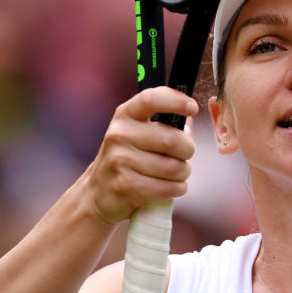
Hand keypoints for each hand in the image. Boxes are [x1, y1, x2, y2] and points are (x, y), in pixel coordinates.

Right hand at [83, 87, 197, 224]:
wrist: (98, 193)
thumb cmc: (126, 159)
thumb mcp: (137, 133)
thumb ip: (164, 122)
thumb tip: (189, 115)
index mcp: (125, 116)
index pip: (151, 99)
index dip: (175, 101)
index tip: (193, 107)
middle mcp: (119, 135)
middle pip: (172, 140)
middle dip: (187, 150)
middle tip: (184, 155)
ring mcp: (120, 161)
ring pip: (174, 167)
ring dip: (183, 172)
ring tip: (175, 173)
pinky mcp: (126, 186)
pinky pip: (168, 187)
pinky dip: (178, 188)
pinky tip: (171, 186)